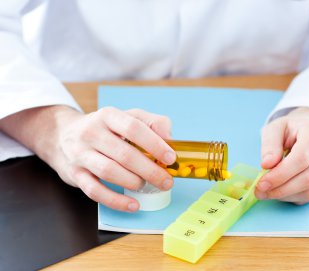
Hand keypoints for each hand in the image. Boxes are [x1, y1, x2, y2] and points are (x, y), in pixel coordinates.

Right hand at [54, 107, 176, 211]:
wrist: (62, 136)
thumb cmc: (105, 129)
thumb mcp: (127, 117)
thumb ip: (152, 123)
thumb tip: (170, 139)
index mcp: (108, 116)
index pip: (134, 128)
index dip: (155, 144)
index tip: (170, 158)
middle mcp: (92, 132)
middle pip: (124, 154)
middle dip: (150, 170)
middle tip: (166, 181)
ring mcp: (81, 154)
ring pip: (109, 171)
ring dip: (133, 182)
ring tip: (145, 185)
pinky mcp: (75, 174)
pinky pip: (95, 191)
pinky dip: (116, 201)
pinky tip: (133, 205)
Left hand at [255, 107, 308, 203]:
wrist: (308, 130)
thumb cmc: (290, 129)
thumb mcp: (274, 129)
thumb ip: (269, 144)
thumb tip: (266, 165)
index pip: (301, 159)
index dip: (280, 174)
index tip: (262, 183)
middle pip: (308, 178)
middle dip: (281, 189)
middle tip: (260, 192)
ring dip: (286, 196)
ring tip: (267, 193)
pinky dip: (294, 198)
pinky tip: (281, 192)